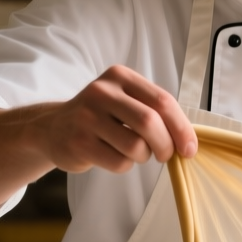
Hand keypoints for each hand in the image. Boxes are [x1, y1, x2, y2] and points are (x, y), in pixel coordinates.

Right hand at [33, 65, 195, 172]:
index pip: (162, 101)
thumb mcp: (125, 101)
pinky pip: (119, 162)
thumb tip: (188, 141)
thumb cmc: (101, 117)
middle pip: (150, 122)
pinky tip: (113, 155)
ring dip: (143, 156)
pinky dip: (125, 165)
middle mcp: (101, 92)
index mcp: (119, 76)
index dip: (181, 128)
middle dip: (166, 145)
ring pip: (136, 146)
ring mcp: (86, 117)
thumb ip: (155, 112)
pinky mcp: (78, 142)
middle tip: (166, 156)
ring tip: (132, 151)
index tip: (189, 148)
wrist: (52, 128)